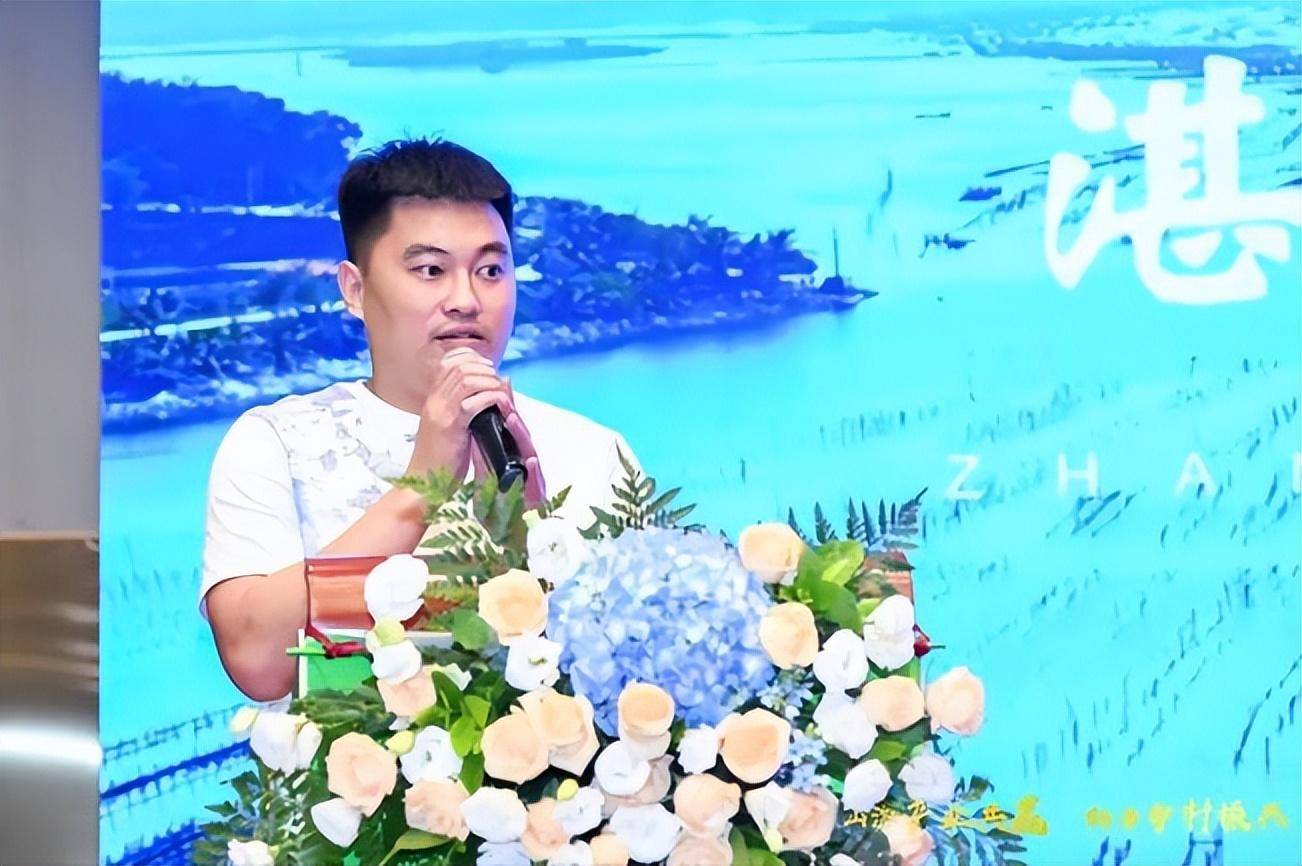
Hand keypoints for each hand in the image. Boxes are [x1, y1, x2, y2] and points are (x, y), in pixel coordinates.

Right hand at [403, 347, 511, 481]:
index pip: (448, 362)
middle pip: (458, 366)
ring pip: (466, 379)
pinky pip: (471, 403)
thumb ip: (462, 410)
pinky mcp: (449, 428)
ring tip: (501, 392)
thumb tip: (486, 393)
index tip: (488, 367)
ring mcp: (440, 413)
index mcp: (433, 400)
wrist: (422, 485)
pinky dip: (490, 399)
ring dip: (489, 381)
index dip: (471, 358)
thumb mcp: (449, 428)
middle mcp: (434, 402)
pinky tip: (500, 405)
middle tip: (498, 379)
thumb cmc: (440, 461)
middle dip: (484, 368)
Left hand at [467, 376, 546, 509]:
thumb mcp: (484, 463)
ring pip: (529, 453)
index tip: (497, 390)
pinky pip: (535, 483)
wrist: (502, 527)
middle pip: (521, 435)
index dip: (505, 408)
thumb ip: (481, 441)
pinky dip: (534, 472)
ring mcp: (531, 478)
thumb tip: (471, 415)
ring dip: (522, 437)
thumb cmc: (495, 495)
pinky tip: (531, 462)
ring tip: (513, 420)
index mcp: (511, 452)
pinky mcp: (534, 496)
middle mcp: (523, 462)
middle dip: (514, 416)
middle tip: (505, 398)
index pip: (509, 427)